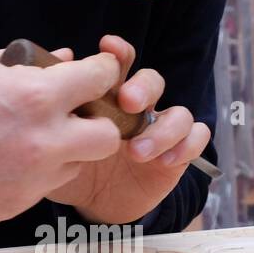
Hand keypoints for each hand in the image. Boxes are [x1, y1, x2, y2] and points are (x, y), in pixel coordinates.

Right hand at [0, 49, 122, 224]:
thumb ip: (34, 66)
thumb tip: (68, 61)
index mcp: (37, 98)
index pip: (103, 79)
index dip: (102, 73)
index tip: (95, 74)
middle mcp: (42, 143)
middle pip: (108, 138)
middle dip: (98, 123)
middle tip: (76, 116)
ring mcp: (28, 181)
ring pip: (75, 167)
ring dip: (64, 151)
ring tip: (28, 138)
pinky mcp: (12, 207)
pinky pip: (41, 189)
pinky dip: (32, 175)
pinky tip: (2, 161)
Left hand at [45, 35, 211, 224]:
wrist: (92, 205)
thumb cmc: (75, 166)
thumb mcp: (57, 141)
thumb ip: (57, 104)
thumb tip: (62, 57)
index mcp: (110, 97)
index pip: (121, 63)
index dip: (119, 52)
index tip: (109, 47)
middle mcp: (139, 109)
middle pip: (153, 81)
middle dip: (143, 88)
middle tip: (127, 103)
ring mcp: (161, 130)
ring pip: (179, 113)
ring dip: (162, 129)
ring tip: (136, 151)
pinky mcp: (178, 154)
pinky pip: (196, 139)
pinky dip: (186, 146)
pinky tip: (164, 161)